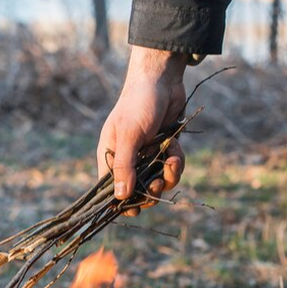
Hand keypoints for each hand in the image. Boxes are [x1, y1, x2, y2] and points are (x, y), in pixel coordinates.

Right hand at [97, 47, 187, 216]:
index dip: (122, 202)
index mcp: (110, 156)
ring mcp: (146, 155)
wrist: (163, 79)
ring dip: (168, 175)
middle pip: (138, 191)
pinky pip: (171, 168)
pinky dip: (176, 161)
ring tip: (172, 159)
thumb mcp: (130, 135)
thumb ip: (125, 166)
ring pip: (158, 181)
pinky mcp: (163, 149)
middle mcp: (127, 159)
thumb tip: (120, 197)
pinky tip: (175, 147)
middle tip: (159, 182)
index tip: (136, 208)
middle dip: (151, 189)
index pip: (111, 189)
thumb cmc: (139, 103)